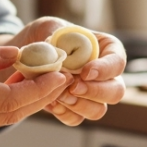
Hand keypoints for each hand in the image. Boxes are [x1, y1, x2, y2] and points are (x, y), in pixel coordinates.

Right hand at [0, 29, 71, 130]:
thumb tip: (19, 55)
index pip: (7, 100)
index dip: (38, 89)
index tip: (60, 73)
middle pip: (10, 114)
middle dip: (41, 96)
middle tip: (64, 76)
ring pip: (2, 117)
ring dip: (28, 100)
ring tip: (50, 78)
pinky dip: (10, 100)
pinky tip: (22, 81)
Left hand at [3, 18, 127, 126]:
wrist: (28, 56)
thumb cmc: (46, 35)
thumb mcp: (51, 27)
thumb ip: (57, 37)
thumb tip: (58, 53)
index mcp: (106, 49)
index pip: (118, 62)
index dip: (105, 70)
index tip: (86, 72)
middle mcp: (105, 75)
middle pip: (116, 92)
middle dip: (95, 92)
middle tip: (73, 87)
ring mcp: (92, 95)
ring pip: (99, 110)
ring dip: (79, 105)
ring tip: (58, 94)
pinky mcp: (75, 108)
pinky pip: (76, 119)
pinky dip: (64, 113)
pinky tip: (50, 102)